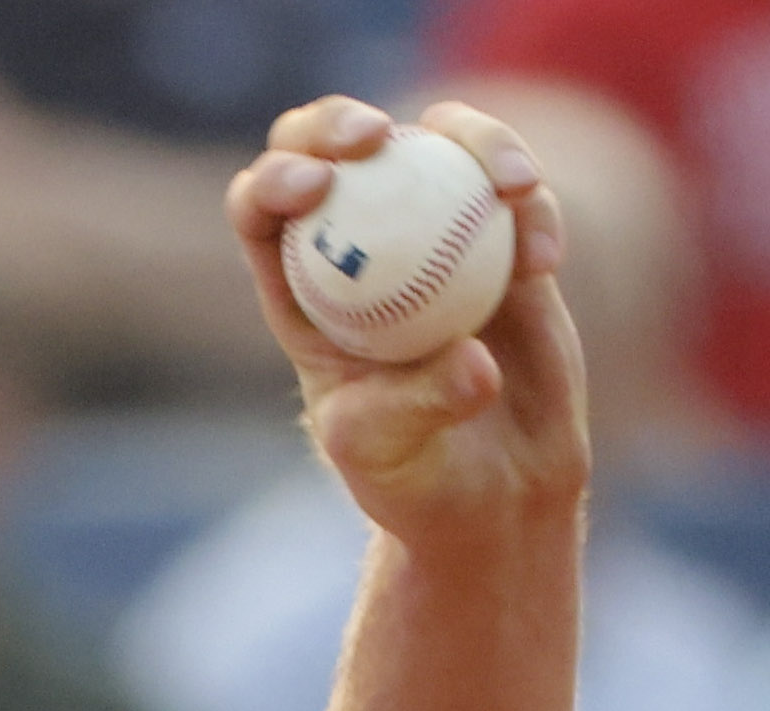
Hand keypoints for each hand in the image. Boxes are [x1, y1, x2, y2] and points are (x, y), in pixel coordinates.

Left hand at [233, 98, 587, 551]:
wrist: (492, 491)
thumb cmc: (414, 480)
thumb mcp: (390, 456)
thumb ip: (414, 407)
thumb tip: (472, 361)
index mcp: (301, 291)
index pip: (264, 212)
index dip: (275, 178)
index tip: (315, 187)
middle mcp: (360, 248)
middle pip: (333, 151)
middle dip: (338, 122)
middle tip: (379, 137)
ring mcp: (435, 232)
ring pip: (438, 144)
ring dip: (474, 140)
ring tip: (515, 190)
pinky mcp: (505, 236)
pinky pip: (520, 193)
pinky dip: (535, 208)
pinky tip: (544, 261)